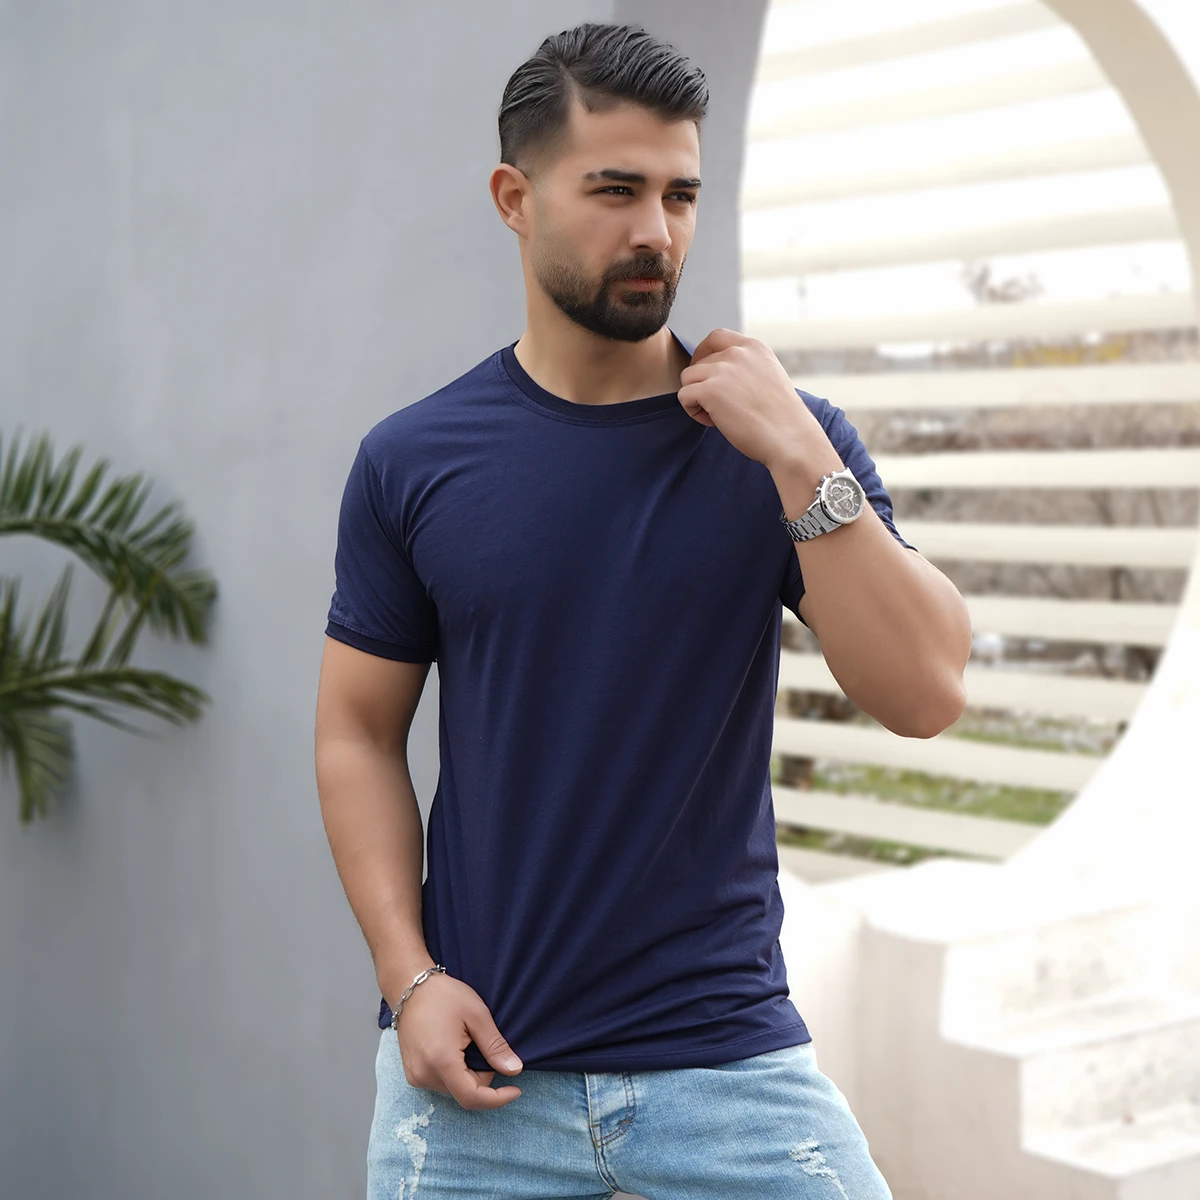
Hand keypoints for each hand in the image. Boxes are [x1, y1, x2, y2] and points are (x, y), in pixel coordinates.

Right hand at [393, 971, 523, 1108]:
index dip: (497, 1098)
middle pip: (464, 1093)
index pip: (472, 1097)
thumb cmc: (444, 995)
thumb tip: (514, 1070)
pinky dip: (455, 1073)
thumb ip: (495, 1046)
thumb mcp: (477, 1015)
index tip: (516, 1090)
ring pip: (453, 1089)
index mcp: (441, 1061)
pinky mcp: (412, 1073)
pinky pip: (440, 1083)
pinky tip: (455, 1049)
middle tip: (483, 1045)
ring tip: (466, 1043)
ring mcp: (415, 1076)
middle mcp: (424, 1075)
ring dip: (468, 1075)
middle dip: (483, 1077)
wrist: (410, 987)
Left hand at [677, 328, 822, 470]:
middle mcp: (737, 353)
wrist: (789, 437)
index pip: (716, 337)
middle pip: (699, 363)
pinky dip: (693, 411)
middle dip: (704, 385)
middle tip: (722, 408)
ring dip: (696, 398)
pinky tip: (713, 422)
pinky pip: (684, 395)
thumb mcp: (769, 377)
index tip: (707, 375)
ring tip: (717, 416)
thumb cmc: (782, 418)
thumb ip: (747, 367)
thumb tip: (717, 374)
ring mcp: (722, 370)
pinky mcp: (710, 390)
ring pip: (687, 378)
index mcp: (754, 348)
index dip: (704, 354)